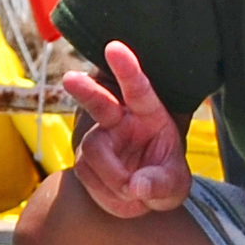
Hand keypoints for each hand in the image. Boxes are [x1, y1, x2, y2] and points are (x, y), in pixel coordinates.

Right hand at [59, 41, 190, 217]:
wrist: (143, 195)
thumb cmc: (164, 180)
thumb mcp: (174, 185)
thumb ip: (161, 184)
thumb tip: (136, 186)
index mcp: (149, 115)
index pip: (139, 90)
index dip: (127, 69)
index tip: (114, 47)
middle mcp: (120, 122)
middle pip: (100, 103)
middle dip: (86, 91)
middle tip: (70, 79)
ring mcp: (99, 140)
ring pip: (93, 154)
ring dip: (113, 179)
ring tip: (134, 194)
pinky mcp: (84, 161)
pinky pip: (87, 177)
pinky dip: (106, 195)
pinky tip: (122, 198)